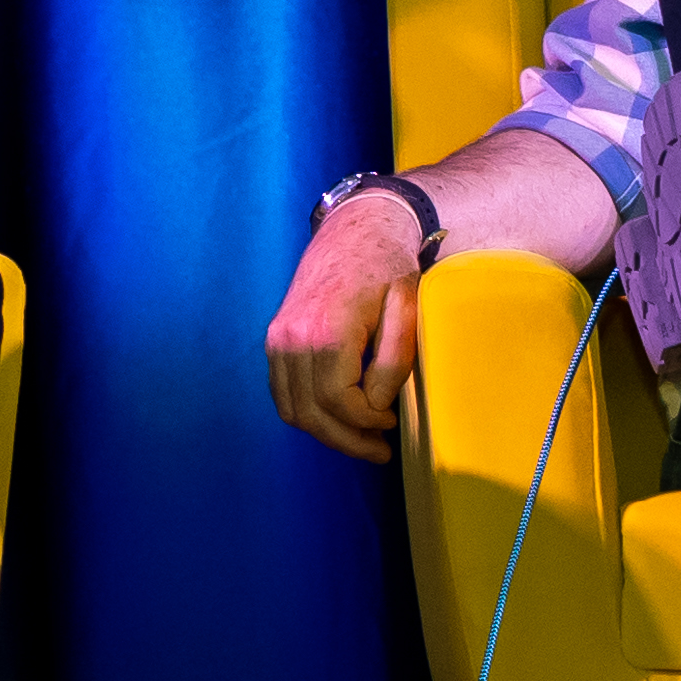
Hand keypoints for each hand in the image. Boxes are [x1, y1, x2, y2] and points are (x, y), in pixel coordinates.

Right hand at [264, 195, 427, 464]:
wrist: (353, 230)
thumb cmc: (387, 267)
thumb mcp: (406, 307)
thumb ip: (393, 360)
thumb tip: (375, 404)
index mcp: (326, 329)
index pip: (338, 401)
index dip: (366, 422)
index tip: (392, 423)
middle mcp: (291, 338)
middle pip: (311, 413)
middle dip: (346, 440)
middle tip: (380, 450)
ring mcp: (277, 339)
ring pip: (292, 409)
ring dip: (326, 432)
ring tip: (360, 440)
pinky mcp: (274, 339)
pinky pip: (282, 393)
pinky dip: (306, 413)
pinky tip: (336, 418)